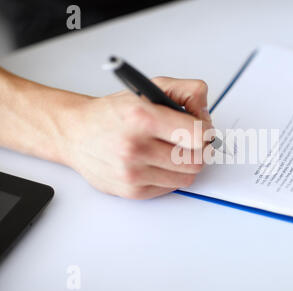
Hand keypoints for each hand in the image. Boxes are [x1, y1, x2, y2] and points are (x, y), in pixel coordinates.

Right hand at [61, 77, 211, 198]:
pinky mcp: (131, 191)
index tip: (202, 129)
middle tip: (190, 141)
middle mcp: (135, 147)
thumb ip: (186, 91)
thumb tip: (206, 113)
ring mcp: (132, 173)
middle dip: (199, 150)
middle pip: (196, 160)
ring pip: (187, 177)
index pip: (197, 134)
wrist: (75, 133)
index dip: (206, 131)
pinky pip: (170, 188)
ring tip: (171, 151)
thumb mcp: (149, 88)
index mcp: (142, 117)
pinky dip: (170, 176)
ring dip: (185, 164)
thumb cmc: (112, 113)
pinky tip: (158, 162)